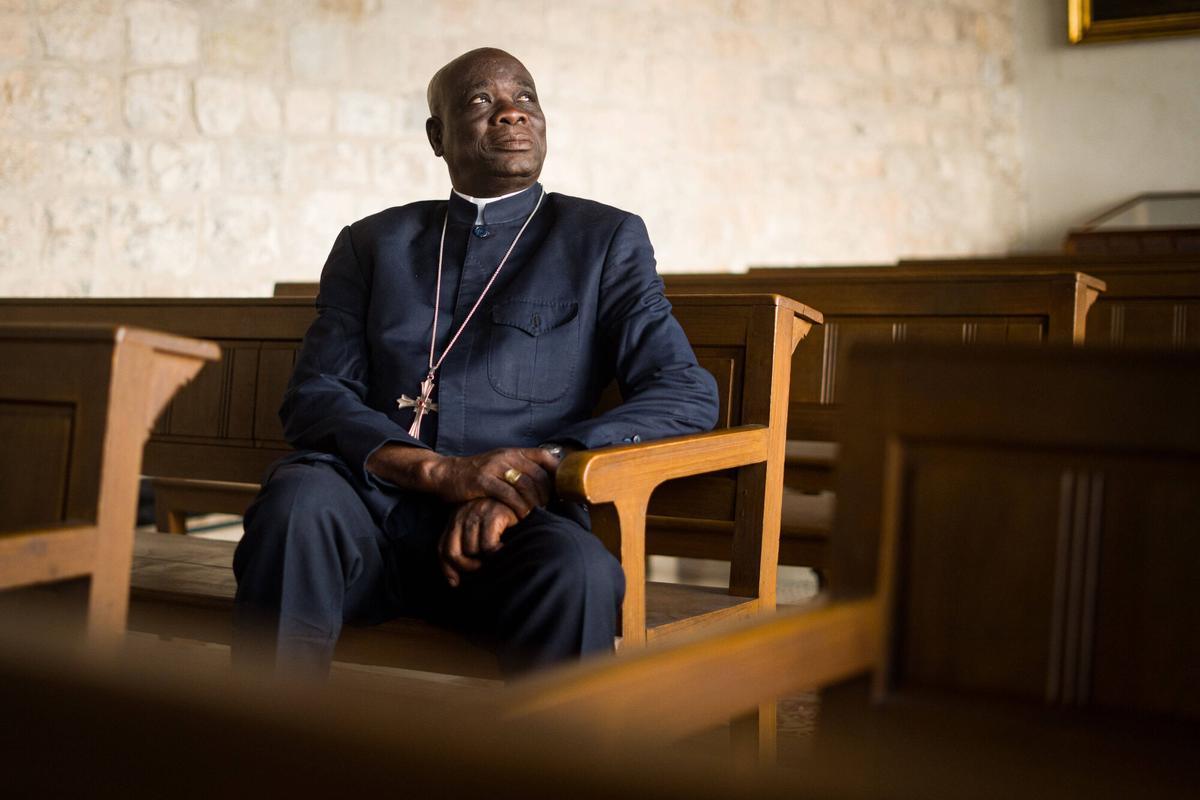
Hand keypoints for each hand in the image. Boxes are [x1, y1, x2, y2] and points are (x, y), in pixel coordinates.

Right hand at [367, 444, 563, 516]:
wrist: (445, 473)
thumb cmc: (475, 474)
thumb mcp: (499, 465)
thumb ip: (518, 470)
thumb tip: (545, 484)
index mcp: (512, 452)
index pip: (544, 457)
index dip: (557, 472)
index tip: (562, 489)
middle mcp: (506, 456)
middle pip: (538, 475)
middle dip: (548, 494)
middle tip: (550, 509)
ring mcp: (495, 468)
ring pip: (526, 486)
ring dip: (535, 503)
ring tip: (537, 515)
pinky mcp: (483, 481)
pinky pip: (509, 496)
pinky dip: (519, 508)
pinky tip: (521, 517)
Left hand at [439, 498, 518, 586]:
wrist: (525, 500)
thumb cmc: (503, 521)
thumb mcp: (479, 533)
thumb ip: (465, 549)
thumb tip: (453, 582)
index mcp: (456, 518)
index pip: (442, 548)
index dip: (447, 568)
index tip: (455, 583)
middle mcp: (463, 513)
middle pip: (453, 552)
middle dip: (467, 566)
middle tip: (482, 568)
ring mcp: (478, 512)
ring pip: (471, 549)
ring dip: (484, 559)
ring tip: (495, 556)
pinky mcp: (494, 514)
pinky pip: (488, 545)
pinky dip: (496, 553)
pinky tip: (504, 548)